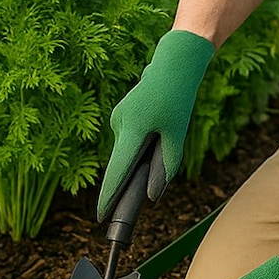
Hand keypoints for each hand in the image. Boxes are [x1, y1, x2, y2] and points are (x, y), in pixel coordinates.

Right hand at [97, 29, 213, 221]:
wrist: (174, 62)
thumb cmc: (177, 96)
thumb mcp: (177, 134)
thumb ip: (166, 166)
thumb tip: (153, 194)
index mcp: (132, 128)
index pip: (117, 170)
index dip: (109, 196)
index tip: (101, 215)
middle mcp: (119, 123)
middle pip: (122, 162)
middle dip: (131, 174)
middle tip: (150, 167)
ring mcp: (118, 118)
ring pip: (127, 150)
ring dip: (140, 153)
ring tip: (164, 130)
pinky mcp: (122, 115)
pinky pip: (129, 139)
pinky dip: (140, 143)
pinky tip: (157, 126)